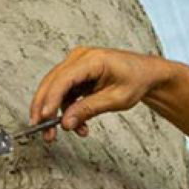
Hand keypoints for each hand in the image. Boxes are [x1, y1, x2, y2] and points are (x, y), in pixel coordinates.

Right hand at [28, 46, 173, 142]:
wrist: (146, 74)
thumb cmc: (136, 80)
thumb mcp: (116, 99)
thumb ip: (89, 109)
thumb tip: (66, 122)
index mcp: (92, 59)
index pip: (63, 79)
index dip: (51, 99)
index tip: (44, 118)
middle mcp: (80, 57)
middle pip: (51, 83)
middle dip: (44, 108)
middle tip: (42, 130)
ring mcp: (76, 64)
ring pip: (54, 89)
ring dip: (55, 112)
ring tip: (63, 131)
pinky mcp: (76, 73)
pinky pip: (63, 92)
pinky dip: (65, 109)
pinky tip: (77, 124)